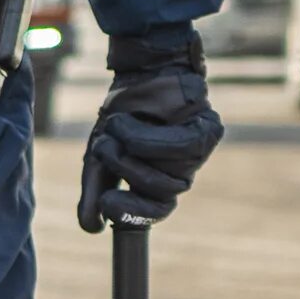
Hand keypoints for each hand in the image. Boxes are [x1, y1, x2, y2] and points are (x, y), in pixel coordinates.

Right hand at [78, 60, 222, 232]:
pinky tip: (138, 118)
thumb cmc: (124, 110)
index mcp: (158, 178)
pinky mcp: (209, 131)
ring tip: (119, 125)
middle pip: (161, 195)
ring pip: (170, 173)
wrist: (138, 70)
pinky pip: (184, 149)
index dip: (132, 213)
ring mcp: (199, 154)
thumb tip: (90, 228)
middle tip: (105, 147)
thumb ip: (94, 189)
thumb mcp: (100, 152)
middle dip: (127, 171)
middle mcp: (182, 169)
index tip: (106, 205)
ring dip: (134, 148)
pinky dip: (152, 136)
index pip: (155, 209)